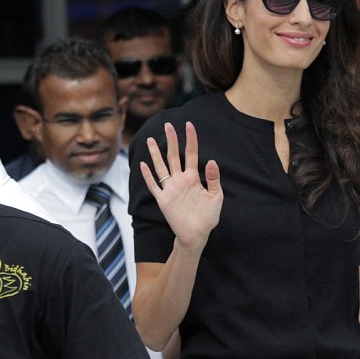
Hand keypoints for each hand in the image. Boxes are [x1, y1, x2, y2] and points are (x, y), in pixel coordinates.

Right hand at [140, 121, 222, 249]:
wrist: (197, 234)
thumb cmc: (208, 216)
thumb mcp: (216, 196)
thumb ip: (214, 179)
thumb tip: (212, 161)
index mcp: (193, 177)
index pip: (191, 154)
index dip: (190, 139)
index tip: (189, 125)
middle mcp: (180, 180)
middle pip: (174, 156)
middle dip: (172, 140)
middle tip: (168, 125)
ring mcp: (171, 189)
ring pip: (161, 167)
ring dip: (156, 153)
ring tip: (151, 139)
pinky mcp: (163, 200)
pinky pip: (154, 185)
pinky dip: (148, 176)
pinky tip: (143, 165)